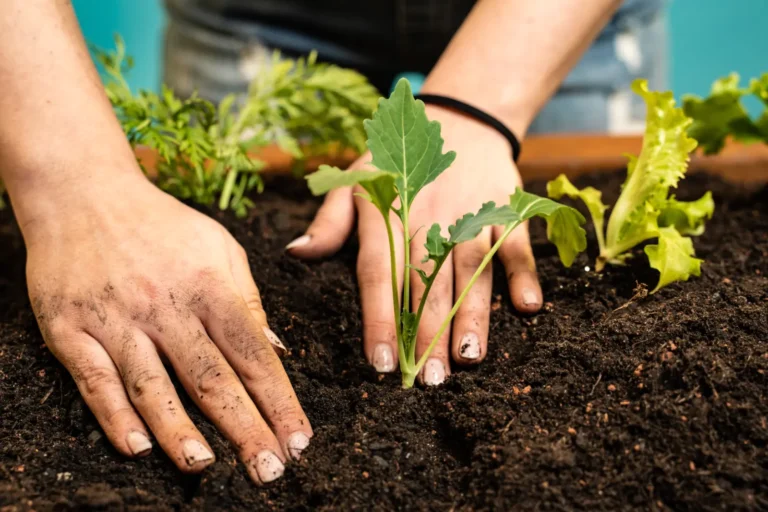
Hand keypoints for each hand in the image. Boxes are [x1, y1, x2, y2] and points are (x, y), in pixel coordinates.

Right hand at [21, 170, 310, 483]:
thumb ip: (248, 299)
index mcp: (209, 285)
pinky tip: (136, 446)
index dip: (279, 399)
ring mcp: (115, 318)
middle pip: (211, 376)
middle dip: (244, 427)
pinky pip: (94, 379)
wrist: (83, 192)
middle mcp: (165, 305)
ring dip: (179, 431)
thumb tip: (277, 350)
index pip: (253, 352)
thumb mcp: (220, 247)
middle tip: (269, 470)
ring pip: (152, 385)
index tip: (299, 439)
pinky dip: (114, 415)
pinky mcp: (69, 328)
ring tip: (205, 465)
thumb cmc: (162, 224)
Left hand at [288, 106, 541, 383]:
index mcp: (387, 215)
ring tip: (470, 358)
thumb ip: (329, 220)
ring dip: (472, 314)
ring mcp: (470, 215)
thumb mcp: (354, 177)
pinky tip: (528, 307)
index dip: (379, 319)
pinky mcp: (505, 211)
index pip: (379, 274)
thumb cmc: (397, 159)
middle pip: (426, 283)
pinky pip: (515, 243)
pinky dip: (522, 272)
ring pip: (470, 270)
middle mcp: (428, 219)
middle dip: (427, 333)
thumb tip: (295, 253)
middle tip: (430, 380)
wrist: (458, 118)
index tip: (382, 364)